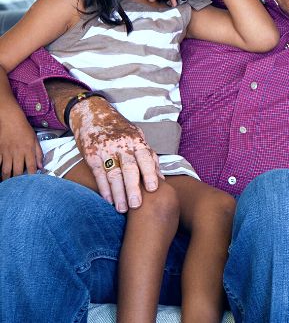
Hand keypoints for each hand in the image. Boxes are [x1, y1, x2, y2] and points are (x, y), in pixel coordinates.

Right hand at [0, 107, 42, 179]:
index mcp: (28, 150)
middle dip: (18, 181)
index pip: (31, 167)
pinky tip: (0, 173)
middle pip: (17, 171)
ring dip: (7, 178)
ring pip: (6, 170)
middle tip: (18, 186)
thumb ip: (38, 153)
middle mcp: (17, 153)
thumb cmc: (24, 129)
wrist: (10, 120)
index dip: (32, 177)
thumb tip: (41, 166)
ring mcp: (7, 153)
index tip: (32, 183)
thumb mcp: (35, 140)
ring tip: (8, 184)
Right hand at [69, 97, 161, 211]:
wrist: (92, 114)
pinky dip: (103, 188)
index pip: (145, 158)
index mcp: (136, 141)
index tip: (154, 188)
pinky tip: (109, 200)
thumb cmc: (120, 130)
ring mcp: (105, 150)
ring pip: (113, 174)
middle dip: (133, 188)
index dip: (150, 173)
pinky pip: (98, 174)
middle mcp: (121, 145)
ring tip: (122, 209)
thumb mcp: (137, 137)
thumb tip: (162, 178)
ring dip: (118, 193)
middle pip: (129, 169)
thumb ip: (149, 157)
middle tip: (137, 205)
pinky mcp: (91, 155)